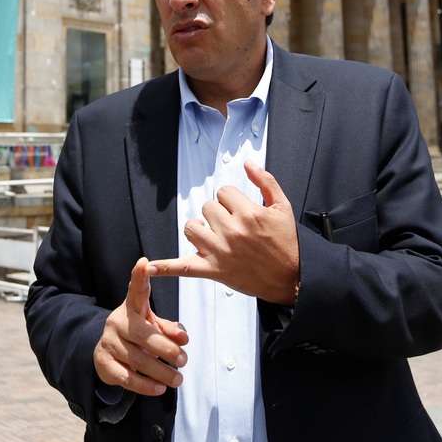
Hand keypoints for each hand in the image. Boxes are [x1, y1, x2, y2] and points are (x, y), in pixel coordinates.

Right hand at [93, 258, 188, 395]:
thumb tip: (184, 338)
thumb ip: (170, 329)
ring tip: (178, 378)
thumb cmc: (138, 336)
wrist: (108, 354)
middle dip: (167, 349)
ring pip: (137, 359)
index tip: (144, 263)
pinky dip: (145, 385)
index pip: (136, 289)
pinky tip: (160, 388)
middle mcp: (118, 321)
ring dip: (161, 371)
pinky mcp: (103, 362)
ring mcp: (108, 342)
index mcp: (132, 307)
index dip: (139, 276)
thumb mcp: (154, 327)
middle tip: (184, 360)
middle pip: (143, 334)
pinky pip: (126, 377)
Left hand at [147, 160, 300, 304]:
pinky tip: (150, 267)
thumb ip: (266, 180)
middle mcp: (233, 231)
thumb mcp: (283, 206)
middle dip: (218, 214)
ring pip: (192, 228)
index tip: (241, 211)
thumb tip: (248, 163)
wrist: (292, 279)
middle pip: (208, 208)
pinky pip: (184, 267)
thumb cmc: (287, 244)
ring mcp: (221, 252)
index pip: (224, 192)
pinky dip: (165, 267)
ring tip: (215, 237)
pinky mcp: (214, 271)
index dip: (231, 200)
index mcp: (249, 213)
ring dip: (201, 230)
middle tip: (234, 227)